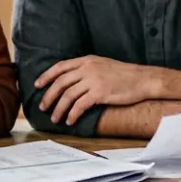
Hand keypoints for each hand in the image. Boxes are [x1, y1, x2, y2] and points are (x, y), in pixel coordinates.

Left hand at [36, 56, 152, 125]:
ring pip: (67, 96)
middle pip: (60, 83)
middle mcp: (88, 69)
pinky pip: (80, 106)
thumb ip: (87, 69)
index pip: (60, 67)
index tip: (37, 85)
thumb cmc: (125, 74)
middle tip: (43, 107)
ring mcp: (93, 80)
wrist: (143, 79)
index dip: (46, 76)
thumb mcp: (103, 65)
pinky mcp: (100, 93)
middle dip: (48, 96)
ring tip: (55, 118)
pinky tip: (70, 121)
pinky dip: (72, 114)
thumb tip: (72, 80)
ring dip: (59, 109)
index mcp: (87, 61)